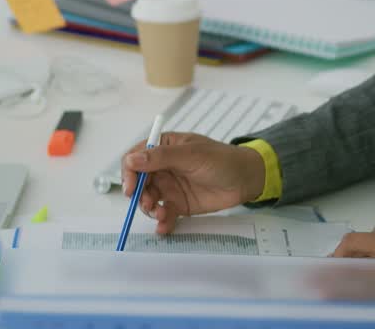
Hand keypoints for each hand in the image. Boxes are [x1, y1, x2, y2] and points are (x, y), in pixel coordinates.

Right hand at [121, 132, 264, 234]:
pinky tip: (164, 226)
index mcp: (163, 147)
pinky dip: (161, 221)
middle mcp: (162, 167)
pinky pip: (163, 214)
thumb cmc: (221, 159)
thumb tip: (131, 160)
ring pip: (148, 199)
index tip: (130, 187)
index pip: (135, 157)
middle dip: (139, 194)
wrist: (245, 180)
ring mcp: (169, 186)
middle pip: (138, 182)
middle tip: (148, 203)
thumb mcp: (191, 155)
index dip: (129, 172)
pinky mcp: (178, 204)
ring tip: (161, 214)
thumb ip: (160, 157)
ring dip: (150, 209)